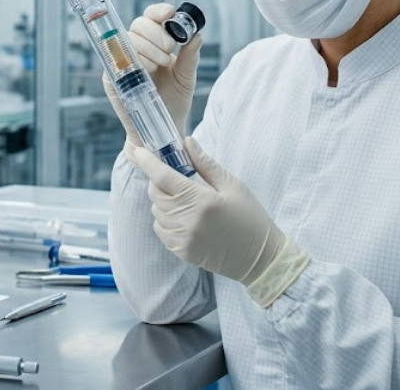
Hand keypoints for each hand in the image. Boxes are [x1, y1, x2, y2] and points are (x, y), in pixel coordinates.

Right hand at [104, 3, 201, 149]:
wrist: (163, 126)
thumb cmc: (174, 100)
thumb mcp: (186, 77)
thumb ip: (190, 56)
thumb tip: (197, 34)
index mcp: (155, 42)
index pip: (152, 17)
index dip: (159, 11)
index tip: (170, 13)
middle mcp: (137, 47)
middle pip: (139, 24)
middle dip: (157, 33)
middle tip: (169, 50)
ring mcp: (122, 60)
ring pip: (129, 39)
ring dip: (148, 49)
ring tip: (160, 66)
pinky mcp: (112, 76)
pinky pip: (116, 59)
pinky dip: (133, 61)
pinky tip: (146, 71)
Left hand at [134, 138, 309, 304]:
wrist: (261, 258)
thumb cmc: (250, 217)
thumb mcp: (233, 185)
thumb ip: (206, 164)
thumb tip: (186, 142)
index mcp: (201, 201)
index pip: (164, 177)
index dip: (148, 162)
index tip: (139, 151)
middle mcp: (188, 221)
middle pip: (156, 193)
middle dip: (159, 181)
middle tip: (174, 177)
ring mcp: (183, 239)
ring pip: (156, 211)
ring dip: (163, 201)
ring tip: (185, 200)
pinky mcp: (182, 252)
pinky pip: (160, 229)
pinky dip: (165, 220)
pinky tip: (184, 217)